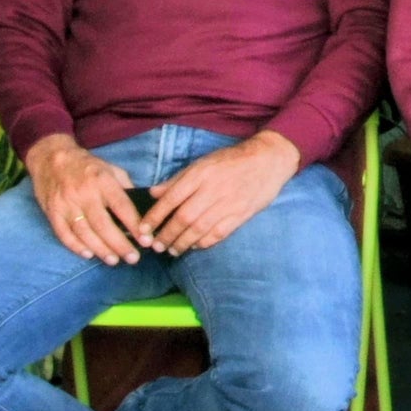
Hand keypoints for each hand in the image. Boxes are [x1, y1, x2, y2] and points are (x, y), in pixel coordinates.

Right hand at [25, 134, 143, 263]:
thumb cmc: (87, 166)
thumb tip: (140, 209)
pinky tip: (89, 255)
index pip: (122, 206)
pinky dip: (76, 246)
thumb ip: (125, 188)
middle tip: (133, 258)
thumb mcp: (111, 169)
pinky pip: (64, 233)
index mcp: (103, 181)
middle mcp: (84, 194)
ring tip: (114, 260)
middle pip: (103, 224)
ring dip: (100, 249)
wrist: (51, 158)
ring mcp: (66, 204)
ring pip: (84, 232)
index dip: (135, 225)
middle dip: (119, 244)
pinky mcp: (52, 212)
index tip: (147, 240)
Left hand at [138, 132, 301, 254]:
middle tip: (155, 246)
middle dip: (166, 234)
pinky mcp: (241, 214)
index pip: (171, 198)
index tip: (143, 229)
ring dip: (182, 242)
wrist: (267, 160)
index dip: (154, 216)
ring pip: (199, 229)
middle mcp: (212, 189)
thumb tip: (154, 193)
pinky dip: (204, 242)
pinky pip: (218, 233)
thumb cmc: (231, 161)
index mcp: (200, 174)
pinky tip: (194, 246)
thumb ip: (178, 179)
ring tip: (171, 250)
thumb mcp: (203, 163)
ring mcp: (228, 203)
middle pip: (184, 217)